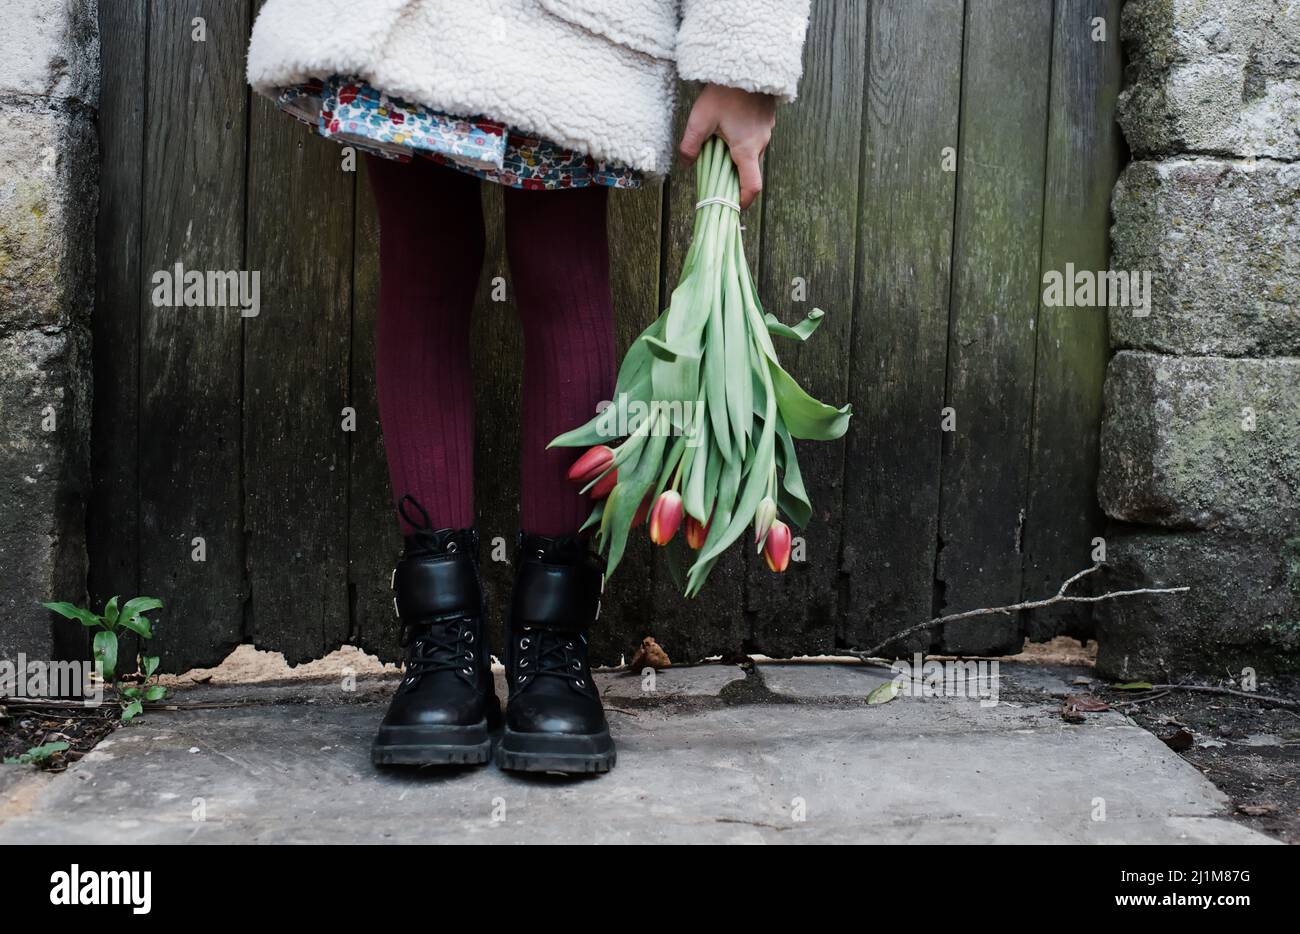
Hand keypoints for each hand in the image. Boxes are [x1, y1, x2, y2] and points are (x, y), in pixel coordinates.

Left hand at [678, 84, 777, 208]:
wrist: (747, 62)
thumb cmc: (724, 92)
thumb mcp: (700, 119)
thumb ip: (690, 145)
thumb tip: (686, 164)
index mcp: (746, 149)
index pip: (751, 187)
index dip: (742, 201)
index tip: (731, 204)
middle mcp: (761, 143)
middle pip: (750, 171)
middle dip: (734, 176)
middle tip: (715, 170)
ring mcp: (766, 131)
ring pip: (752, 154)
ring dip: (737, 157)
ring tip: (719, 142)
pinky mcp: (767, 120)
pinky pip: (756, 139)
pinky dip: (743, 142)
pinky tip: (730, 126)